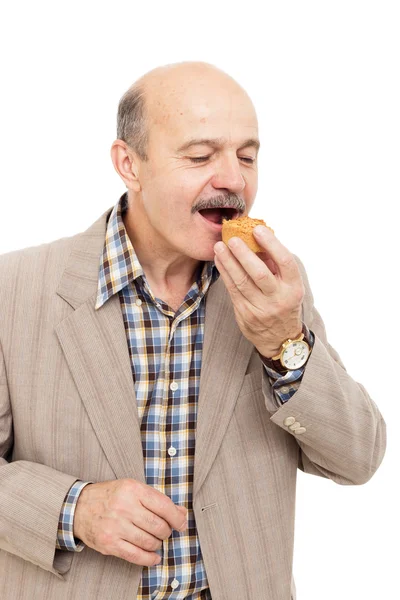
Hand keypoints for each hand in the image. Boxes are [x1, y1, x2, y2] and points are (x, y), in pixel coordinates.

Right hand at [73, 479, 187, 566]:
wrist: (79, 507)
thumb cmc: (111, 496)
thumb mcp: (133, 489)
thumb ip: (157, 500)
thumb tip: (181, 514)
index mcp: (132, 490)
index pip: (164, 506)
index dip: (177, 518)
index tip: (182, 524)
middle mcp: (124, 507)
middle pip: (158, 526)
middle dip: (166, 531)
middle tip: (164, 531)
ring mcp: (116, 527)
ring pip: (149, 542)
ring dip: (157, 544)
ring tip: (155, 540)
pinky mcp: (110, 544)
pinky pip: (136, 556)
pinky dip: (149, 559)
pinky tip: (154, 556)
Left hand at [213, 225, 304, 357]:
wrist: (280, 339)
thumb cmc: (284, 303)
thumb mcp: (289, 286)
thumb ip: (276, 265)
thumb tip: (258, 237)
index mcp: (294, 287)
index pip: (285, 262)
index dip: (271, 244)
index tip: (258, 229)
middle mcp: (279, 298)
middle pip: (259, 273)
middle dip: (243, 254)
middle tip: (232, 238)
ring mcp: (261, 308)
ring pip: (241, 282)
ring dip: (228, 262)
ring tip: (219, 246)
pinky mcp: (245, 314)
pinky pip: (232, 290)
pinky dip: (224, 273)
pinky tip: (219, 261)